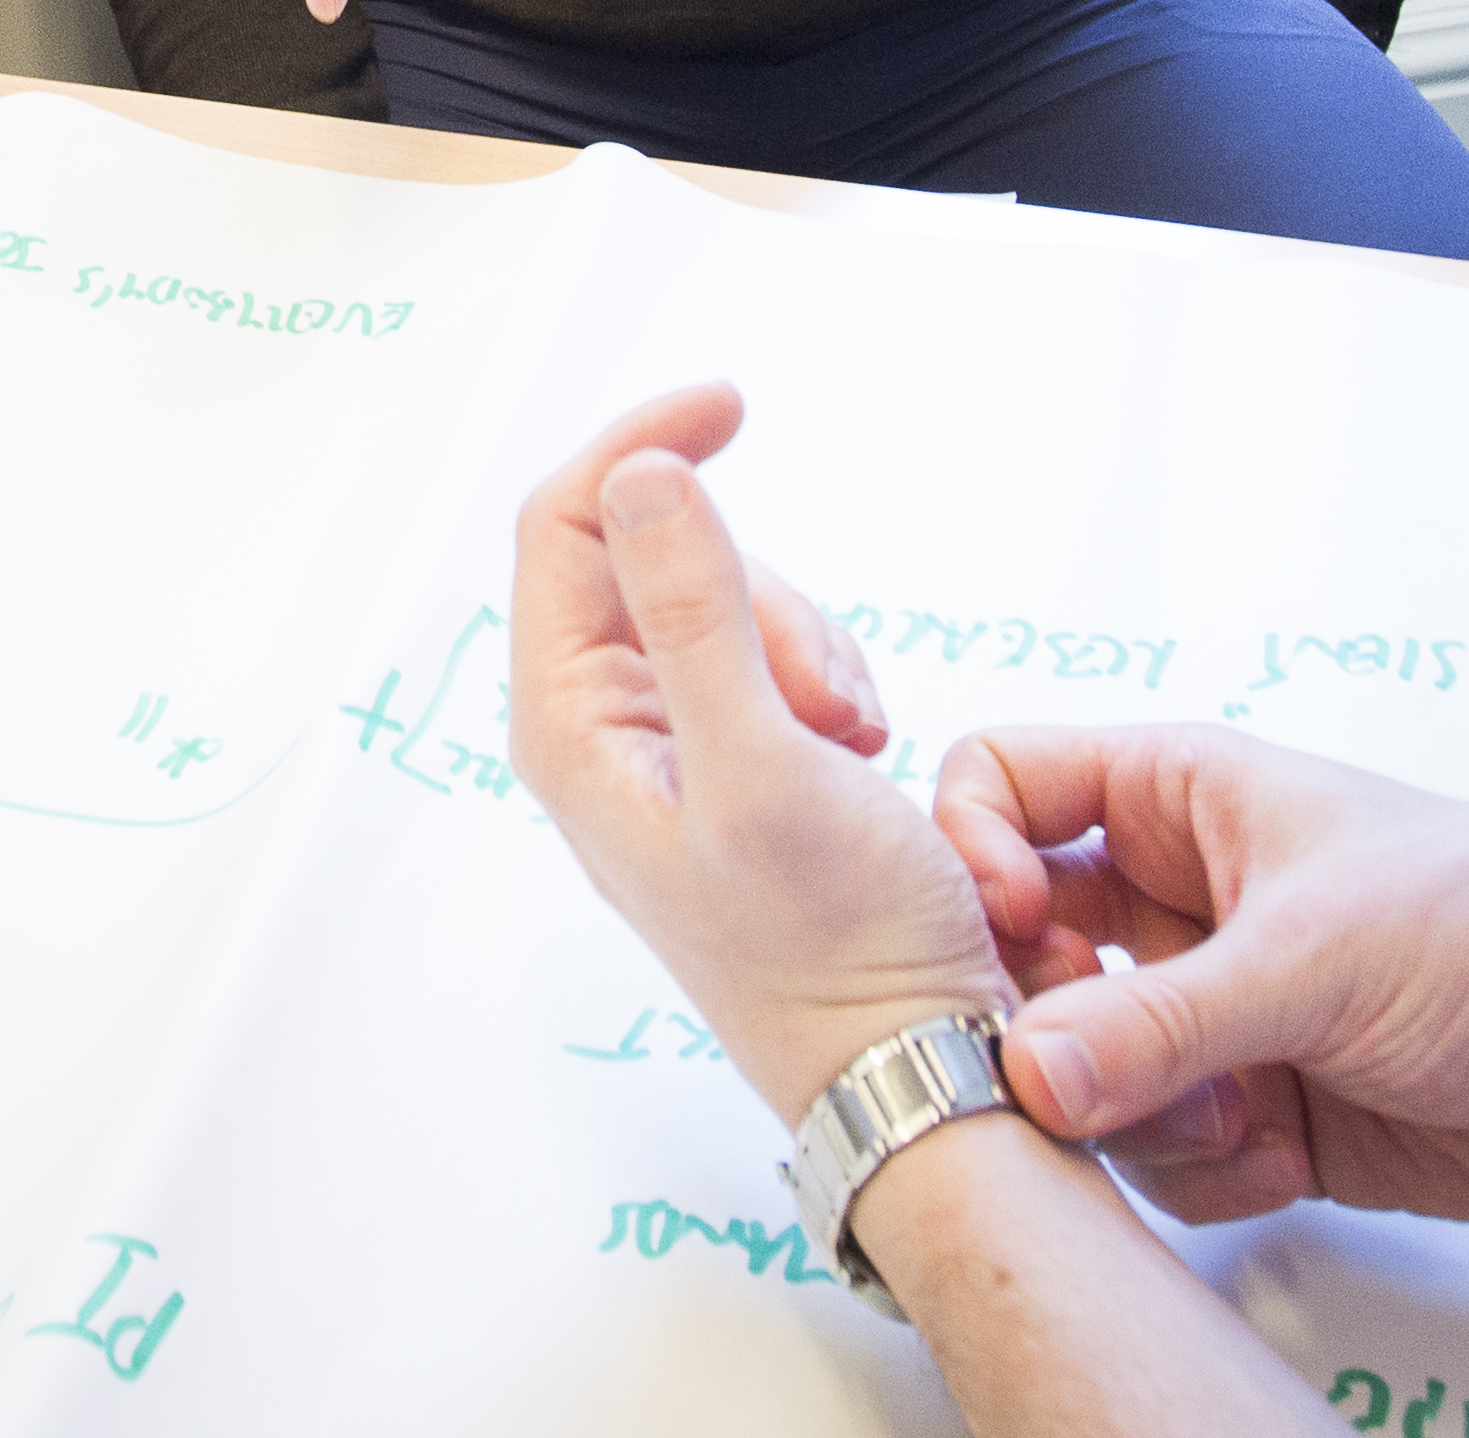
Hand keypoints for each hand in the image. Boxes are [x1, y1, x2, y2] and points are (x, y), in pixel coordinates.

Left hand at [509, 386, 1003, 1117]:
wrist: (907, 1061)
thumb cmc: (834, 946)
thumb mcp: (766, 764)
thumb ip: (696, 612)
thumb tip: (635, 474)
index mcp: (568, 729)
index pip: (561, 524)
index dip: (638, 448)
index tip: (734, 407)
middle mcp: (600, 735)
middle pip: (659, 557)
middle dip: (762, 593)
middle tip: (827, 697)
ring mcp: (667, 752)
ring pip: (726, 602)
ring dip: (806, 645)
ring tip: (850, 739)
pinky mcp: (733, 767)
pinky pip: (768, 661)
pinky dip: (825, 683)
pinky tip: (858, 752)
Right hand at [930, 725, 1468, 1227]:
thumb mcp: (1316, 955)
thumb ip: (1160, 1020)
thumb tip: (1023, 1071)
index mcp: (1185, 795)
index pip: (1008, 784)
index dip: (977, 853)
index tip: (1017, 933)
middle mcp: (1185, 897)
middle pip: (1025, 949)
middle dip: (1047, 1023)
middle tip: (1088, 1068)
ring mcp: (1219, 1008)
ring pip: (1081, 1067)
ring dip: (1137, 1113)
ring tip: (1239, 1117)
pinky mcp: (1260, 1109)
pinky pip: (1160, 1151)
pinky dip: (1202, 1171)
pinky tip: (1285, 1159)